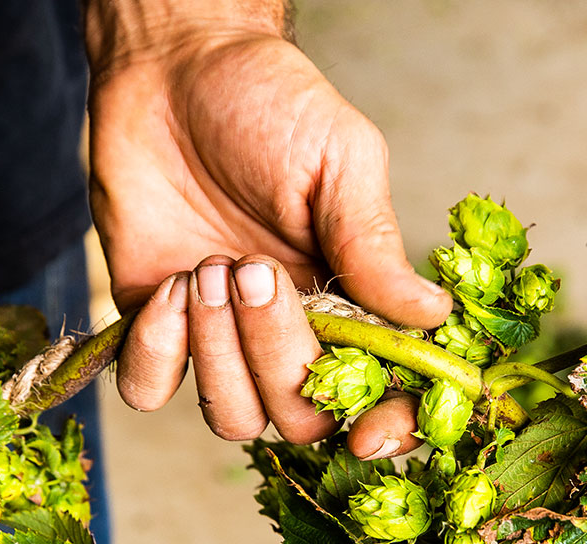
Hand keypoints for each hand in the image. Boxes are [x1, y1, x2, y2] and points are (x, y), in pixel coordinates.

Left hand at [86, 6, 451, 455]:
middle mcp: (290, 330)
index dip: (386, 428)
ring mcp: (221, 335)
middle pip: (301, 416)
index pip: (383, 392)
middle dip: (278, 355)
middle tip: (252, 268)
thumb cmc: (268, 102)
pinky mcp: (155, 324)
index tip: (369, 433)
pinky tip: (170, 287)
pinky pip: (152, 390)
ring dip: (219, 353)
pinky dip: (157, 354)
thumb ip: (375, 243)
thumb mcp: (341, 160)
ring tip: (210, 266)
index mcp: (352, 299)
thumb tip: (434, 317)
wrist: (172, 66)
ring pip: (232, 418)